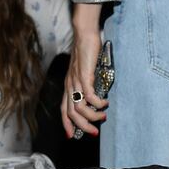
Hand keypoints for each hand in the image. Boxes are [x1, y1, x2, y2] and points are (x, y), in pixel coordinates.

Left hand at [62, 4, 106, 138]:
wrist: (84, 33)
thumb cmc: (86, 51)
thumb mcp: (85, 71)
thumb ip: (87, 84)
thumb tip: (96, 96)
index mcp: (68, 85)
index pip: (63, 109)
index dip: (67, 124)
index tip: (73, 135)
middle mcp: (69, 85)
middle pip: (72, 114)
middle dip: (83, 127)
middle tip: (95, 132)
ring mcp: (75, 81)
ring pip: (80, 108)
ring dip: (92, 116)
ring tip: (103, 115)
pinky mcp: (83, 76)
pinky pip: (89, 96)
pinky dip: (98, 103)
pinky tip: (105, 102)